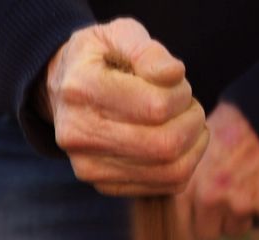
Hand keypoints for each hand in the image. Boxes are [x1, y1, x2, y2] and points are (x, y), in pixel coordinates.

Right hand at [44, 18, 208, 196]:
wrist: (63, 90)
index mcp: (81, 88)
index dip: (182, 94)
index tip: (178, 83)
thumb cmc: (100, 60)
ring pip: (170, 171)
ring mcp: (88, 165)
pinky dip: (185, 164)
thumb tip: (174, 75)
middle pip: (165, 145)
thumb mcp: (119, 34)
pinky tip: (178, 143)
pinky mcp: (102, 183)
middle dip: (193, 123)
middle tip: (191, 106)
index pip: (156, 106)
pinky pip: (165, 186)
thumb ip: (148, 50)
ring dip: (194, 145)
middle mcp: (78, 133)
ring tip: (188, 123)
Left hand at [177, 102, 258, 239]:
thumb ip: (186, 180)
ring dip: (236, 216)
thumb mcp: (196, 148)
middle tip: (219, 197)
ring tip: (240, 185)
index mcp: (189, 184)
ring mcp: (242, 203)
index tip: (193, 209)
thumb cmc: (230, 127)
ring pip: (234, 229)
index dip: (187, 218)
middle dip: (211, 221)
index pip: (180, 226)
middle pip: (206, 234)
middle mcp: (212, 198)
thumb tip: (176, 207)